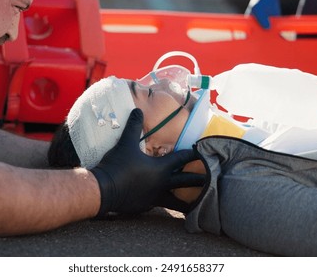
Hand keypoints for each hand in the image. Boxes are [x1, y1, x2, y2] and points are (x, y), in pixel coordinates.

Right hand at [91, 109, 205, 214]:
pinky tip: (167, 205)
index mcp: (161, 167)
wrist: (103, 189)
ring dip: (189, 201)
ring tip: (200, 204)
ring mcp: (155, 197)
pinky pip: (160, 205)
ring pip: (179, 202)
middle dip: (201, 179)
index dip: (193, 153)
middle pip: (188, 181)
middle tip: (214, 179)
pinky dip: (166, 203)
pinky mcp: (146, 206)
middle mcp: (162, 184)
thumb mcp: (125, 143)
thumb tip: (137, 110)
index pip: (182, 158)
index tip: (203, 151)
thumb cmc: (117, 165)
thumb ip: (133, 126)